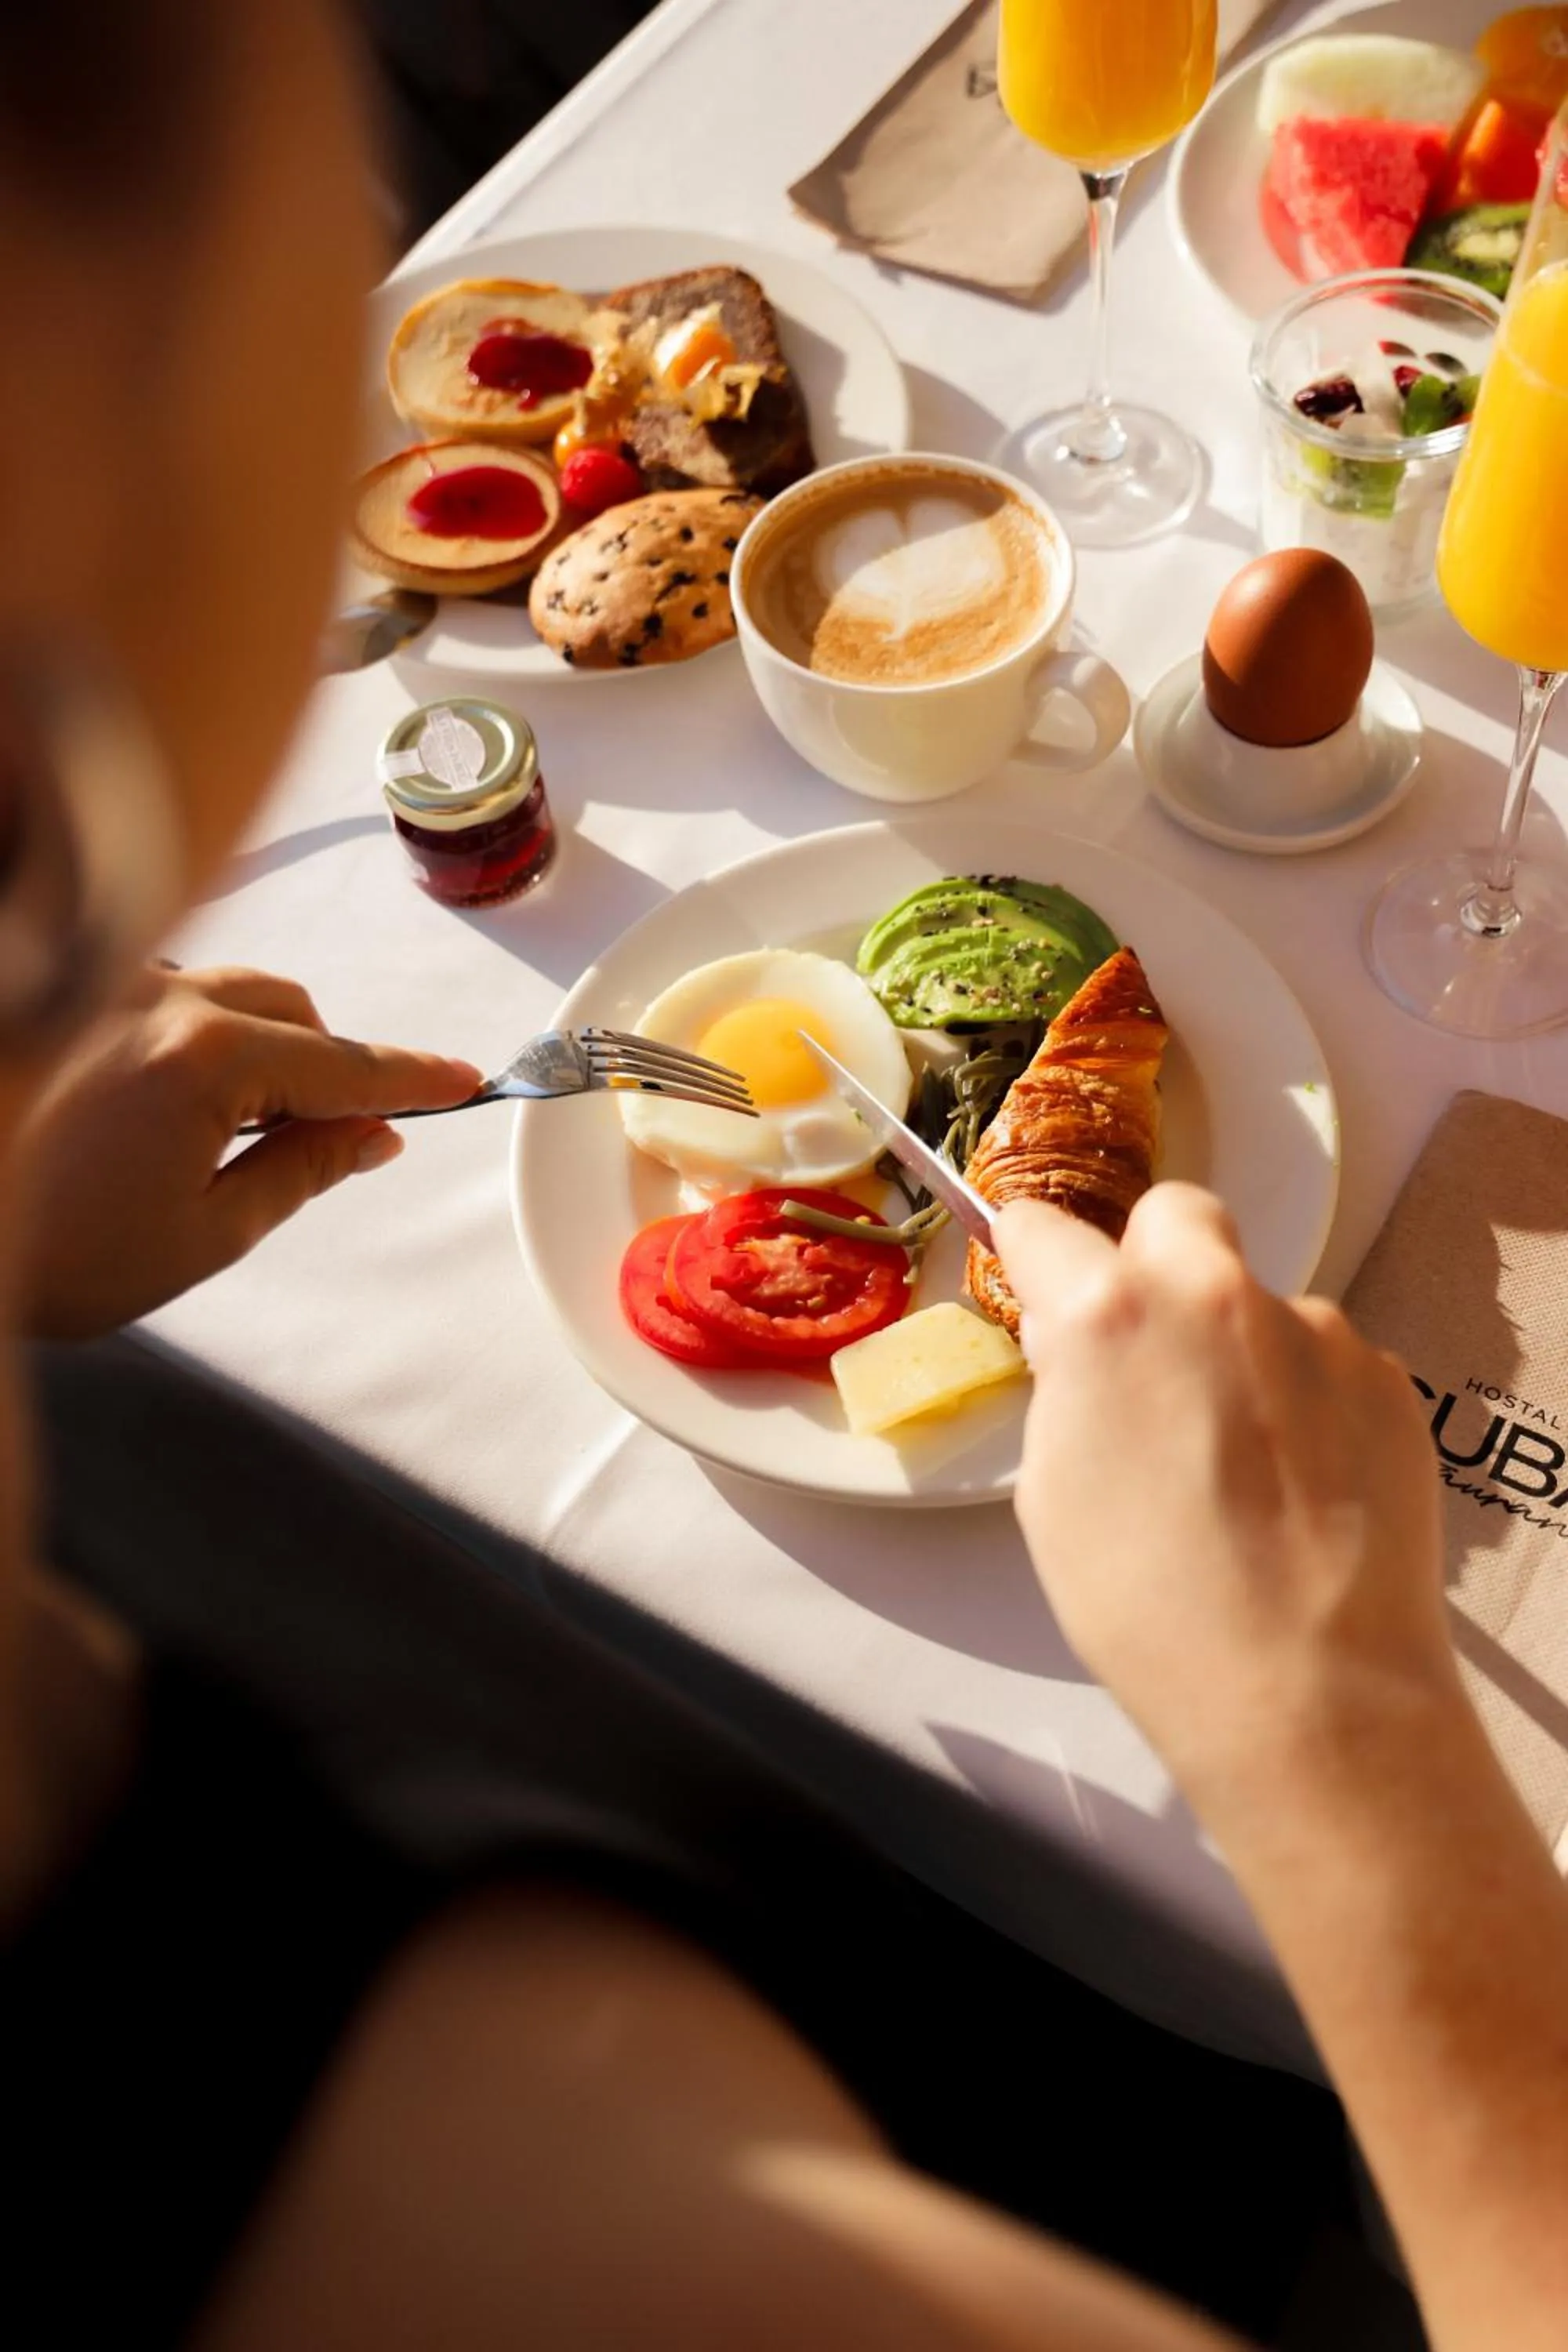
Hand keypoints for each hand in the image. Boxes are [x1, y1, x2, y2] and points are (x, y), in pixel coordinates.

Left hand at [17, 965, 480, 1339]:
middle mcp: (153, 998)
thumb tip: (371, 1136)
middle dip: (323, 1067)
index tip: (465, 1078)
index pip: (341, 1063)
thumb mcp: (205, 1233)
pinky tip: (156, 1101)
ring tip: (223, 1135)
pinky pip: (161, 990)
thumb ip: (301, 1170)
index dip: (411, 1078)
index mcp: (202, 1058)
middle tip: (332, 1143)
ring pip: (226, 991)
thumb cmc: (55, 1252)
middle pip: (290, 1009)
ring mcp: (101, 988)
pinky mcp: (64, 998)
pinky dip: (191, 1032)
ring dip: (255, 1046)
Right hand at [996, 1184, 1454, 1805]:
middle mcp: (1215, 1295)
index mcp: (1109, 1315)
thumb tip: (1082, 1350)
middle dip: (1153, 1263)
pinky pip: (1328, 1361)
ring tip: (1241, 1466)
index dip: (1035, 1260)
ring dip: (1240, 1350)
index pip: (1046, 1227)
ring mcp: (1316, 1331)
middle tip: (1150, 1355)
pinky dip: (1308, 1402)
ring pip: (1259, 1302)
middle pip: (1176, 1216)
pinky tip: (1301, 1487)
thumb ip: (1068, 1390)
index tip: (1040, 1285)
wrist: (1309, 1688)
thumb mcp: (1054, 1494)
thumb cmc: (1154, 1609)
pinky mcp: (1386, 1377)